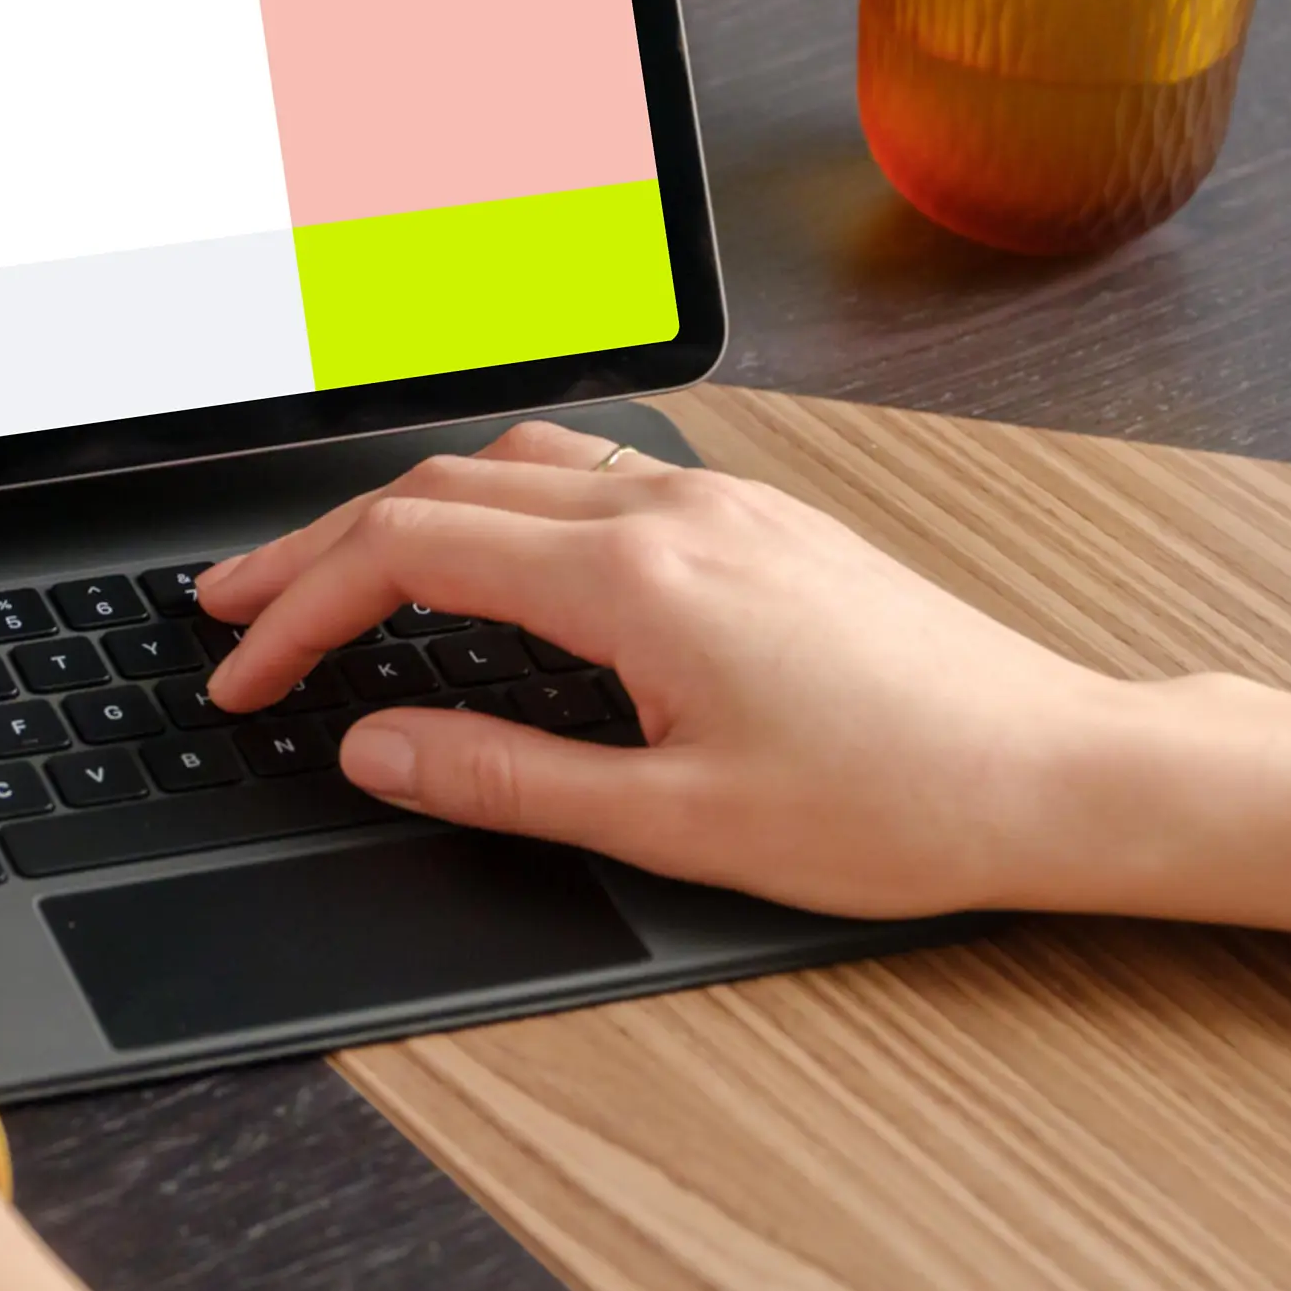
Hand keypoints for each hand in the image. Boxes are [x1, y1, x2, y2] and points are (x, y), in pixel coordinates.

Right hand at [198, 426, 1290, 985]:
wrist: (1056, 771)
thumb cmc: (895, 807)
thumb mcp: (676, 822)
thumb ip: (507, 778)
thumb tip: (377, 747)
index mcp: (633, 577)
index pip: (408, 555)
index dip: (301, 610)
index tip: (242, 671)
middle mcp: (668, 511)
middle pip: (439, 492)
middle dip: (317, 552)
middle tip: (233, 612)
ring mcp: (718, 503)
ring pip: (511, 467)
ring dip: (404, 515)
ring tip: (334, 577)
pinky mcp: (758, 520)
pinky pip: (586, 476)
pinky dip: (494, 505)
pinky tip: (488, 557)